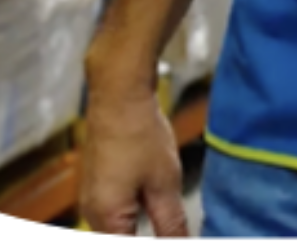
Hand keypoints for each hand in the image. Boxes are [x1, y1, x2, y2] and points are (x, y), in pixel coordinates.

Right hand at [79, 85, 186, 235]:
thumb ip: (171, 223)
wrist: (119, 99)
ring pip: (120, 228)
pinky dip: (137, 213)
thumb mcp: (164, 183)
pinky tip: (157, 201)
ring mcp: (92, 200)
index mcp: (105, 219)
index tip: (175, 234)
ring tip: (169, 217)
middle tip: (174, 226)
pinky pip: (117, 212)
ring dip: (144, 228)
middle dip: (150, 236)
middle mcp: (91, 214)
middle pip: (122, 240)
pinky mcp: (98, 186)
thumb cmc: (139, 136)